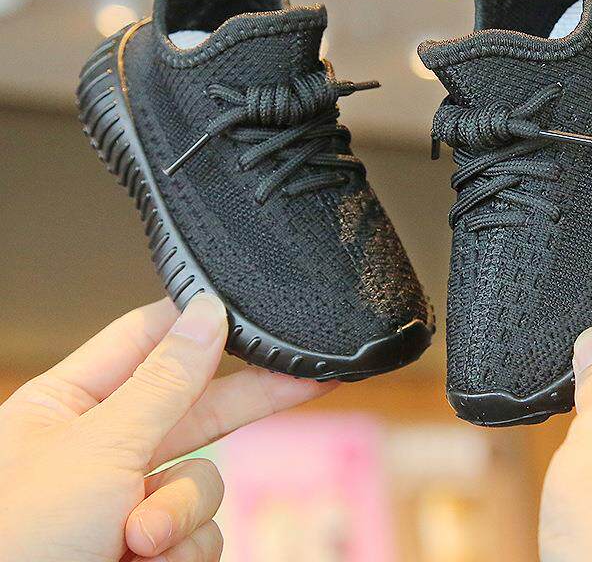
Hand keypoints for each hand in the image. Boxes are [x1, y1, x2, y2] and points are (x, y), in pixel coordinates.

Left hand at [0, 295, 333, 561]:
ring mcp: (128, 500)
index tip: (249, 312)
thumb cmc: (15, 541)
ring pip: (203, 477)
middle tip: (305, 376)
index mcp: (71, 402)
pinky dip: (183, 549)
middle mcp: (104, 446)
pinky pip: (201, 531)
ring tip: (139, 540)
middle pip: (195, 403)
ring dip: (184, 510)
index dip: (197, 322)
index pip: (147, 338)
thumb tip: (206, 312)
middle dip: (248, 398)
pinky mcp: (150, 548)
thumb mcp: (98, 449)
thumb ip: (164, 381)